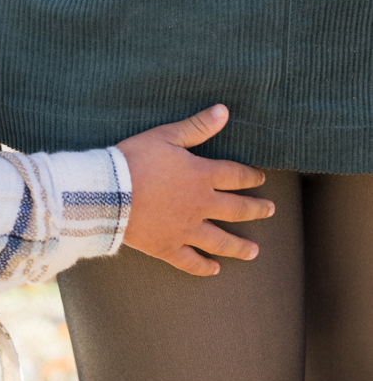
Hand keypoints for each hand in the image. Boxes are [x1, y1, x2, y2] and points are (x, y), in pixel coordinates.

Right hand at [117, 104, 273, 276]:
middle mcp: (200, 205)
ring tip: (254, 251)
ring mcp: (186, 229)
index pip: (235, 175)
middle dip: (256, 209)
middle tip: (270, 211)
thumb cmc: (135, 159)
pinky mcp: (168, 247)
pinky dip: (204, 267)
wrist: (110, 192)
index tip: (261, 178)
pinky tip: (214, 270)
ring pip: (220, 241)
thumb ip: (197, 126)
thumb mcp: (166, 136)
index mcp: (201, 176)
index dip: (250, 176)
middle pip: (236, 209)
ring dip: (239, 246)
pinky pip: (191, 261)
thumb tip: (224, 111)